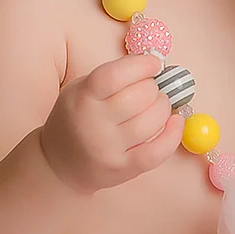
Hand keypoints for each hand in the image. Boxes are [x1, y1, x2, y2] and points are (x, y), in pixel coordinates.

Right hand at [38, 54, 183, 193]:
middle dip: (154, 87)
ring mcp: (108, 149)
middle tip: (151, 88)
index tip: (154, 63)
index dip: (142, 65)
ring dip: (163, 107)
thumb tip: (153, 65)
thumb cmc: (77, 119)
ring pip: (151, 121)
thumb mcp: (81, 89)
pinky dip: (173, 135)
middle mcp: (94, 124)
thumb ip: (113, 75)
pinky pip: (157, 152)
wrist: (59, 165)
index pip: (116, 75)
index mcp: (82, 97)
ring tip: (158, 104)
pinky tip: (175, 122)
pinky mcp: (123, 169)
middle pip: (139, 97)